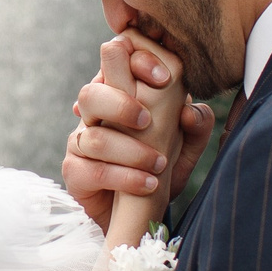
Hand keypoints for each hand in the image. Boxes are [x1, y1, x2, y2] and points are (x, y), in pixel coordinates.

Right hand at [62, 34, 213, 225]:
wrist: (140, 211)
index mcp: (120, 93)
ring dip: (130, 150)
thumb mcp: (186, 145)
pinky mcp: (75, 171)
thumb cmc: (160, 164)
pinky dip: (124, 177)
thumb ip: (196, 125)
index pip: (116, 59)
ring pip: (93, 137)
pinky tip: (148, 183)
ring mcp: (81, 141)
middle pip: (90, 93)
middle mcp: (95, 113)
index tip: (164, 78)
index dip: (136, 62)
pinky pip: (93, 171)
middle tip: (148, 120)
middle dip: (121, 104)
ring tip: (159, 164)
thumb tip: (189, 111)